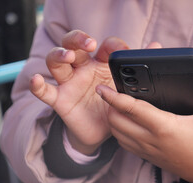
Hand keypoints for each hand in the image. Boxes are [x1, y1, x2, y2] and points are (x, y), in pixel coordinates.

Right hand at [30, 30, 128, 153]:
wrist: (102, 132)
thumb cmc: (114, 107)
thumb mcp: (127, 90)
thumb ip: (137, 69)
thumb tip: (156, 47)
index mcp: (102, 64)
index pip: (103, 47)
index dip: (110, 45)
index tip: (119, 50)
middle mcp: (83, 69)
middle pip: (73, 45)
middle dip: (79, 40)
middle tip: (89, 44)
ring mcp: (69, 83)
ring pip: (56, 62)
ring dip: (60, 55)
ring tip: (68, 57)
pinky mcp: (60, 99)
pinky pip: (45, 91)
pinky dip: (38, 85)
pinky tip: (37, 80)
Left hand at [96, 73, 192, 182]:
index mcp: (165, 127)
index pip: (132, 109)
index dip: (114, 97)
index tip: (102, 87)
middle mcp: (150, 139)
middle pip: (116, 120)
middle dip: (110, 105)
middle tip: (115, 91)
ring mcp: (145, 149)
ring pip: (116, 132)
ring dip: (112, 118)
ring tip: (117, 104)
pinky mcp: (145, 156)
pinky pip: (122, 142)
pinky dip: (118, 129)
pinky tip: (125, 120)